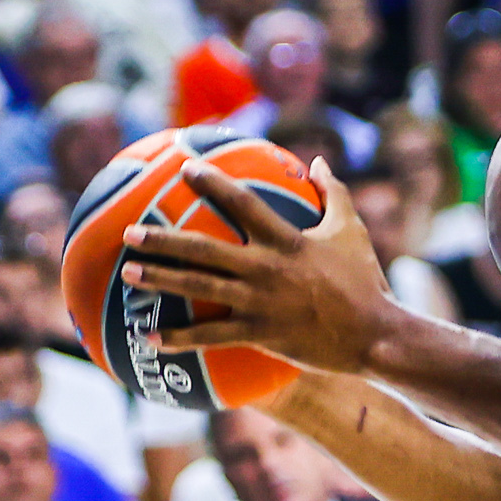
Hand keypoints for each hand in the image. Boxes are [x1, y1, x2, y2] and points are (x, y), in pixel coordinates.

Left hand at [118, 157, 399, 373]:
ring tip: (128, 274)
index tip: (185, 168)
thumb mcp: (351, 230)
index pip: (242, 203)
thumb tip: (319, 161)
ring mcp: (259, 302)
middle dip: (163, 238)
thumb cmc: (363, 279)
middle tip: (130, 231)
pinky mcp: (259, 334)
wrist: (373, 332)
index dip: (212, 183)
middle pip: (204, 248)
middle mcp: (265, 268)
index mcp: (286, 240)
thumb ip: (334, 193)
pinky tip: (147, 338)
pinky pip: (210, 336)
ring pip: (199, 288)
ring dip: (160, 280)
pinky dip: (178, 338)